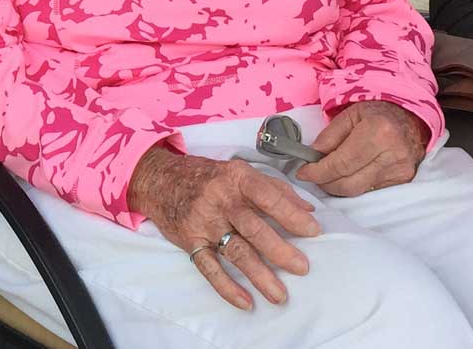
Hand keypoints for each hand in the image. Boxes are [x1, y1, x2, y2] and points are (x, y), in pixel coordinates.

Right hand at [128, 147, 321, 310]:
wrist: (159, 179)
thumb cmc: (205, 176)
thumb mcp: (238, 171)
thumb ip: (274, 188)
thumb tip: (307, 209)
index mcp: (236, 179)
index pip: (269, 197)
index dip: (292, 214)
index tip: (313, 230)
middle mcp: (220, 200)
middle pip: (254, 228)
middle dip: (280, 250)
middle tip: (302, 267)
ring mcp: (204, 222)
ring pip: (235, 252)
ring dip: (259, 275)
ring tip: (279, 294)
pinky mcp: (191, 241)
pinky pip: (209, 268)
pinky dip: (227, 287)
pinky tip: (245, 301)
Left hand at [298, 101, 428, 196]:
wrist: (411, 118)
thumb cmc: (378, 113)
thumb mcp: (351, 113)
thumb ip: (330, 135)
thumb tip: (313, 155)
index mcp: (378, 132)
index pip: (340, 163)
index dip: (318, 171)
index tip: (303, 172)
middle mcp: (392, 155)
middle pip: (348, 183)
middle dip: (325, 182)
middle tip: (313, 175)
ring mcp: (400, 170)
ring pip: (358, 190)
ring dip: (337, 186)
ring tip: (328, 174)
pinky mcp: (403, 180)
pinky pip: (370, 190)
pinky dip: (354, 185)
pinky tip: (348, 175)